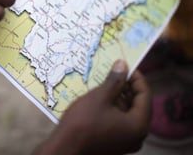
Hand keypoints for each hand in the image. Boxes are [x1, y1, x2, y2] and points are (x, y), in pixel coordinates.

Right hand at [34, 60, 151, 154]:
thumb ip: (114, 81)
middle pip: (137, 105)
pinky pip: (118, 122)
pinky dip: (112, 109)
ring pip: (126, 114)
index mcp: (139, 125)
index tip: (125, 65)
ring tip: (104, 82)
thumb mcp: (99, 97)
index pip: (145, 95)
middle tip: (114, 72)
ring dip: (117, 97)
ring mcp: (125, 142)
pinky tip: (99, 98)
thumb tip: (123, 65)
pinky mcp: (113, 144)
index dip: (136, 78)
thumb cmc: (83, 122)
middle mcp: (137, 136)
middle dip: (126, 87)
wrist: (65, 148)